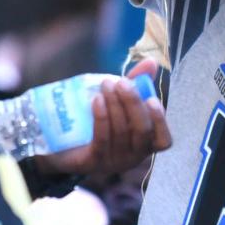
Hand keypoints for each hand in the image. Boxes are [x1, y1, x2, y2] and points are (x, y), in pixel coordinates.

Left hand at [32, 77, 171, 178]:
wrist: (61, 144)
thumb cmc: (98, 120)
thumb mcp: (118, 101)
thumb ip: (137, 83)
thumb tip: (151, 61)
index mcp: (144, 143)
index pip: (164, 140)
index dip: (160, 121)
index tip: (150, 99)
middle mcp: (133, 156)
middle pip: (141, 132)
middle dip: (133, 104)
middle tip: (121, 83)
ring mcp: (113, 162)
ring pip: (121, 132)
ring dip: (114, 105)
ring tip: (106, 85)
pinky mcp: (93, 162)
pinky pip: (101, 140)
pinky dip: (101, 118)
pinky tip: (97, 100)